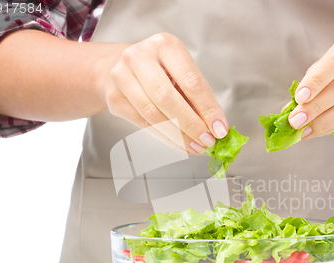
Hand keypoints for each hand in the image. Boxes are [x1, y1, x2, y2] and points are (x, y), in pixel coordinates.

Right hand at [103, 33, 227, 153]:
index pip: (191, 82)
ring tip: (194, 146)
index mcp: (165, 45)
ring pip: (153, 114)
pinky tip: (178, 143)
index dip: (208, 109)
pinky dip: (164, 137)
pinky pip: (142, 123)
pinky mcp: (113, 97)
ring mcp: (122, 76)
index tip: (220, 129)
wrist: (118, 66)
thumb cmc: (158, 70)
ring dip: (178, 135)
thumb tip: (215, 128)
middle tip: (207, 141)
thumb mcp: (180, 73)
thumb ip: (196, 97)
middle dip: (191, 125)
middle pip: (168, 98)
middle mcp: (140, 56)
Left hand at [289, 27, 333, 138]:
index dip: (318, 79)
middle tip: (296, 120)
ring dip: (323, 121)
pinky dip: (333, 126)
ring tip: (303, 130)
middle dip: (316, 106)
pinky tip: (316, 131)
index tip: (299, 97)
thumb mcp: (327, 64)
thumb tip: (289, 110)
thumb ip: (310, 82)